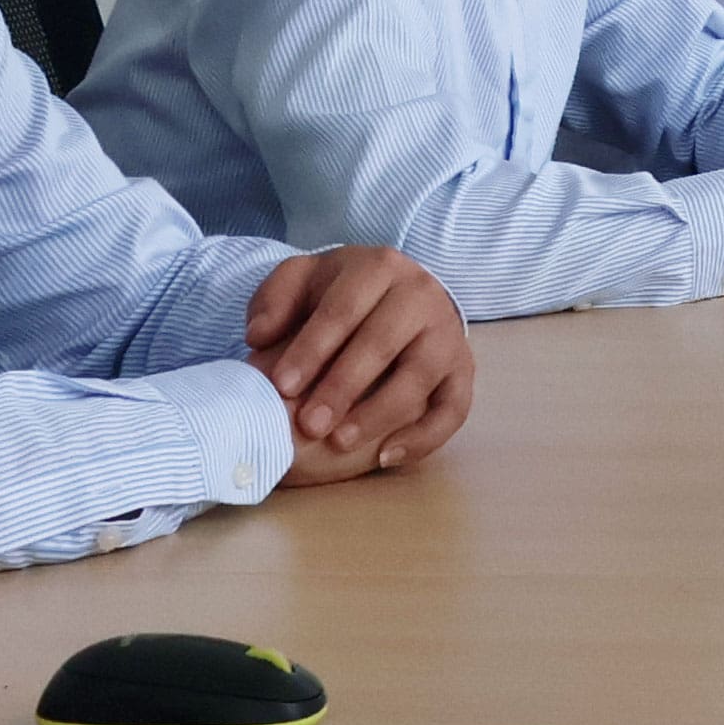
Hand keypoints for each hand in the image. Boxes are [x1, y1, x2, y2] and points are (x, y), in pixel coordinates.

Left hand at [246, 246, 472, 482]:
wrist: (399, 295)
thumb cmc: (342, 295)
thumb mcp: (304, 282)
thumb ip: (275, 300)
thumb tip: (260, 336)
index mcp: (380, 267)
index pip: (344, 308)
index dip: (312, 348)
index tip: (281, 385)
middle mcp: (421, 294)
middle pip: (383, 340)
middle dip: (343, 385)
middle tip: (309, 424)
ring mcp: (447, 333)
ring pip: (420, 375)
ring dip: (379, 413)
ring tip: (340, 443)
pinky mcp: (463, 369)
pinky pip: (455, 407)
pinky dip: (425, 436)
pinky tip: (387, 457)